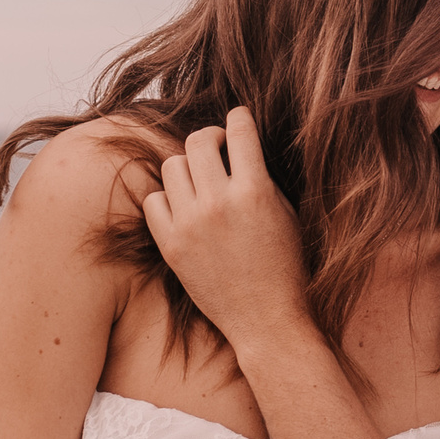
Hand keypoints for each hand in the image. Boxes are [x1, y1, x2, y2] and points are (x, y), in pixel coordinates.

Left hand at [140, 106, 309, 352]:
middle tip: (218, 149)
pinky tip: (183, 208)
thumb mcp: (286, 214)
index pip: (240, 131)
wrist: (266, 320)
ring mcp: (190, 224)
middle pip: (198, 141)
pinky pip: (154, 200)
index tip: (238, 118)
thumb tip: (239, 146)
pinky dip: (167, 199)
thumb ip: (261, 178)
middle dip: (210, 138)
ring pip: (172, 166)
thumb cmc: (285, 267)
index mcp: (255, 191)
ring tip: (201, 182)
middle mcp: (218, 203)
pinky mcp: (171, 246)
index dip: (240, 118)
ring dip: (188, 167)